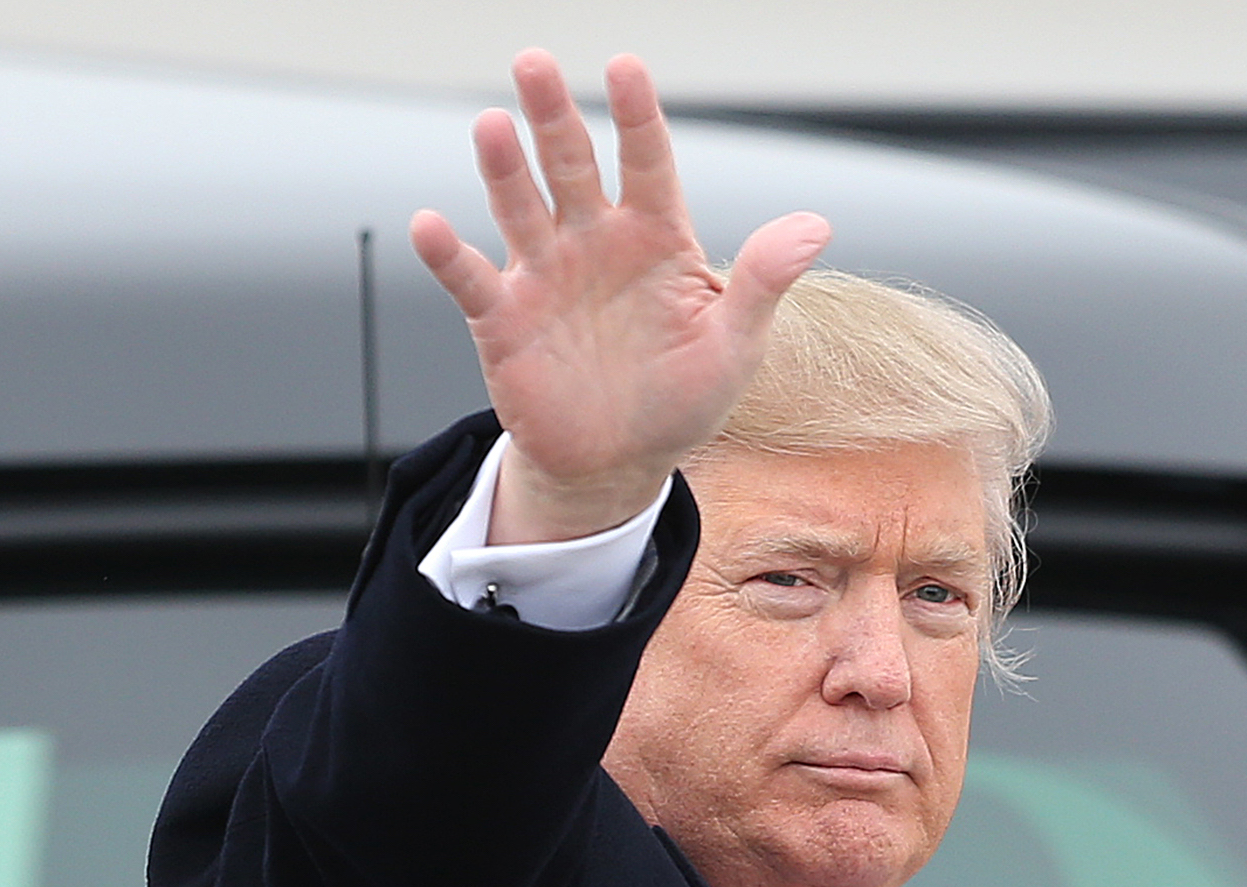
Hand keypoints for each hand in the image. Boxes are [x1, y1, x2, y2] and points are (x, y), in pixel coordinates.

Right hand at [410, 51, 830, 543]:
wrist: (619, 464)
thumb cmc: (683, 398)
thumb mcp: (735, 345)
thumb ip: (762, 281)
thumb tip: (816, 226)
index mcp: (655, 236)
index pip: (647, 161)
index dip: (636, 115)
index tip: (625, 67)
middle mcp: (594, 241)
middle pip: (571, 164)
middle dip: (553, 116)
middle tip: (534, 62)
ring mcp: (544, 275)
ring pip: (520, 207)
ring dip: (504, 168)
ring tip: (494, 125)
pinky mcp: (502, 319)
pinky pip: (469, 279)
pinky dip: (447, 254)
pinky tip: (430, 225)